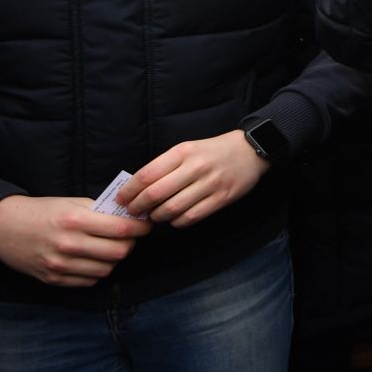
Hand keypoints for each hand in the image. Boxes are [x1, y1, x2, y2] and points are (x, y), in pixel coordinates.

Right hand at [0, 195, 151, 286]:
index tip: (146, 224)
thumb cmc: (40, 211)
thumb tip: (129, 217)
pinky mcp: (53, 279)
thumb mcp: (70, 202)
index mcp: (74, 220)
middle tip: (129, 237)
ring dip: (113, 259)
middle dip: (130, 244)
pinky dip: (96, 271)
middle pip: (119, 252)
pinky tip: (93, 259)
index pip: (122, 229)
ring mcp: (60, 265)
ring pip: (106, 269)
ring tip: (110, 247)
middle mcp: (68, 244)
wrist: (2, 226)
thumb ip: (99, 211)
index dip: (141, 228)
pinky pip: (89, 281)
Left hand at [119, 131, 270, 227]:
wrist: (250, 151)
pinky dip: (177, 222)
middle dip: (138, 207)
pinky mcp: (221, 199)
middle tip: (133, 212)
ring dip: (157, 217)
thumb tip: (138, 189)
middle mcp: (195, 167)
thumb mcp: (186, 149)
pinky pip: (192, 217)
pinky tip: (174, 219)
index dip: (129, 191)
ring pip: (173, 208)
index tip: (121, 200)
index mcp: (182, 152)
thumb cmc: (212, 151)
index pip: (146, 175)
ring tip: (154, 216)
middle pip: (156, 194)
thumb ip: (165, 166)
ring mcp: (210, 184)